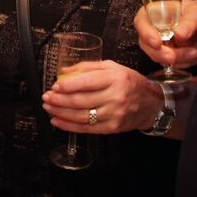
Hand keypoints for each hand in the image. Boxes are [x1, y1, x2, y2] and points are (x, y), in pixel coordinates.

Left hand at [42, 61, 160, 134]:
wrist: (150, 104)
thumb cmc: (130, 83)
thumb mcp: (113, 67)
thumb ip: (88, 67)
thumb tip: (65, 71)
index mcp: (115, 78)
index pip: (87, 82)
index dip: (68, 85)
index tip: (55, 86)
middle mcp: (115, 97)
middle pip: (81, 100)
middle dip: (59, 100)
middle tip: (46, 97)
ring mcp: (114, 114)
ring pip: (81, 116)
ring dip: (61, 113)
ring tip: (49, 108)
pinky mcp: (112, 128)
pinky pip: (86, 128)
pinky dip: (69, 126)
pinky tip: (58, 121)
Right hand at [135, 0, 196, 68]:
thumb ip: (190, 22)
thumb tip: (178, 34)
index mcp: (155, 11)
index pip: (141, 22)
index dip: (146, 33)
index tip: (157, 43)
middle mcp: (154, 28)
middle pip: (147, 44)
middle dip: (162, 53)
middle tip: (175, 56)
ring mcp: (160, 44)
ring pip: (158, 57)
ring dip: (177, 59)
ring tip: (195, 53)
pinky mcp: (168, 55)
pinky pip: (170, 65)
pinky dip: (183, 64)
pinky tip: (195, 56)